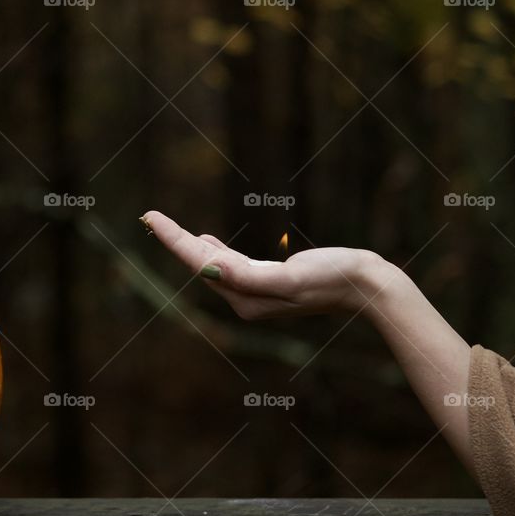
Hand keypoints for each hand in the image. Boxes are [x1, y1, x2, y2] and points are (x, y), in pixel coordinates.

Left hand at [143, 210, 387, 319]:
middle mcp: (246, 299)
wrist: (364, 286)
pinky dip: (214, 250)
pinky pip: (231, 265)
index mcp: (246, 298)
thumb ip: (248, 277)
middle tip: (149, 216)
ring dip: (191, 245)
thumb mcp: (289, 277)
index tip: (150, 216)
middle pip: (201, 265)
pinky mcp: (270, 281)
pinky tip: (207, 241)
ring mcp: (257, 292)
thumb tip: (210, 269)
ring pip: (213, 265)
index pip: (199, 264)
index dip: (173, 239)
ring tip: (167, 226)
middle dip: (175, 240)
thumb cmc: (332, 277)